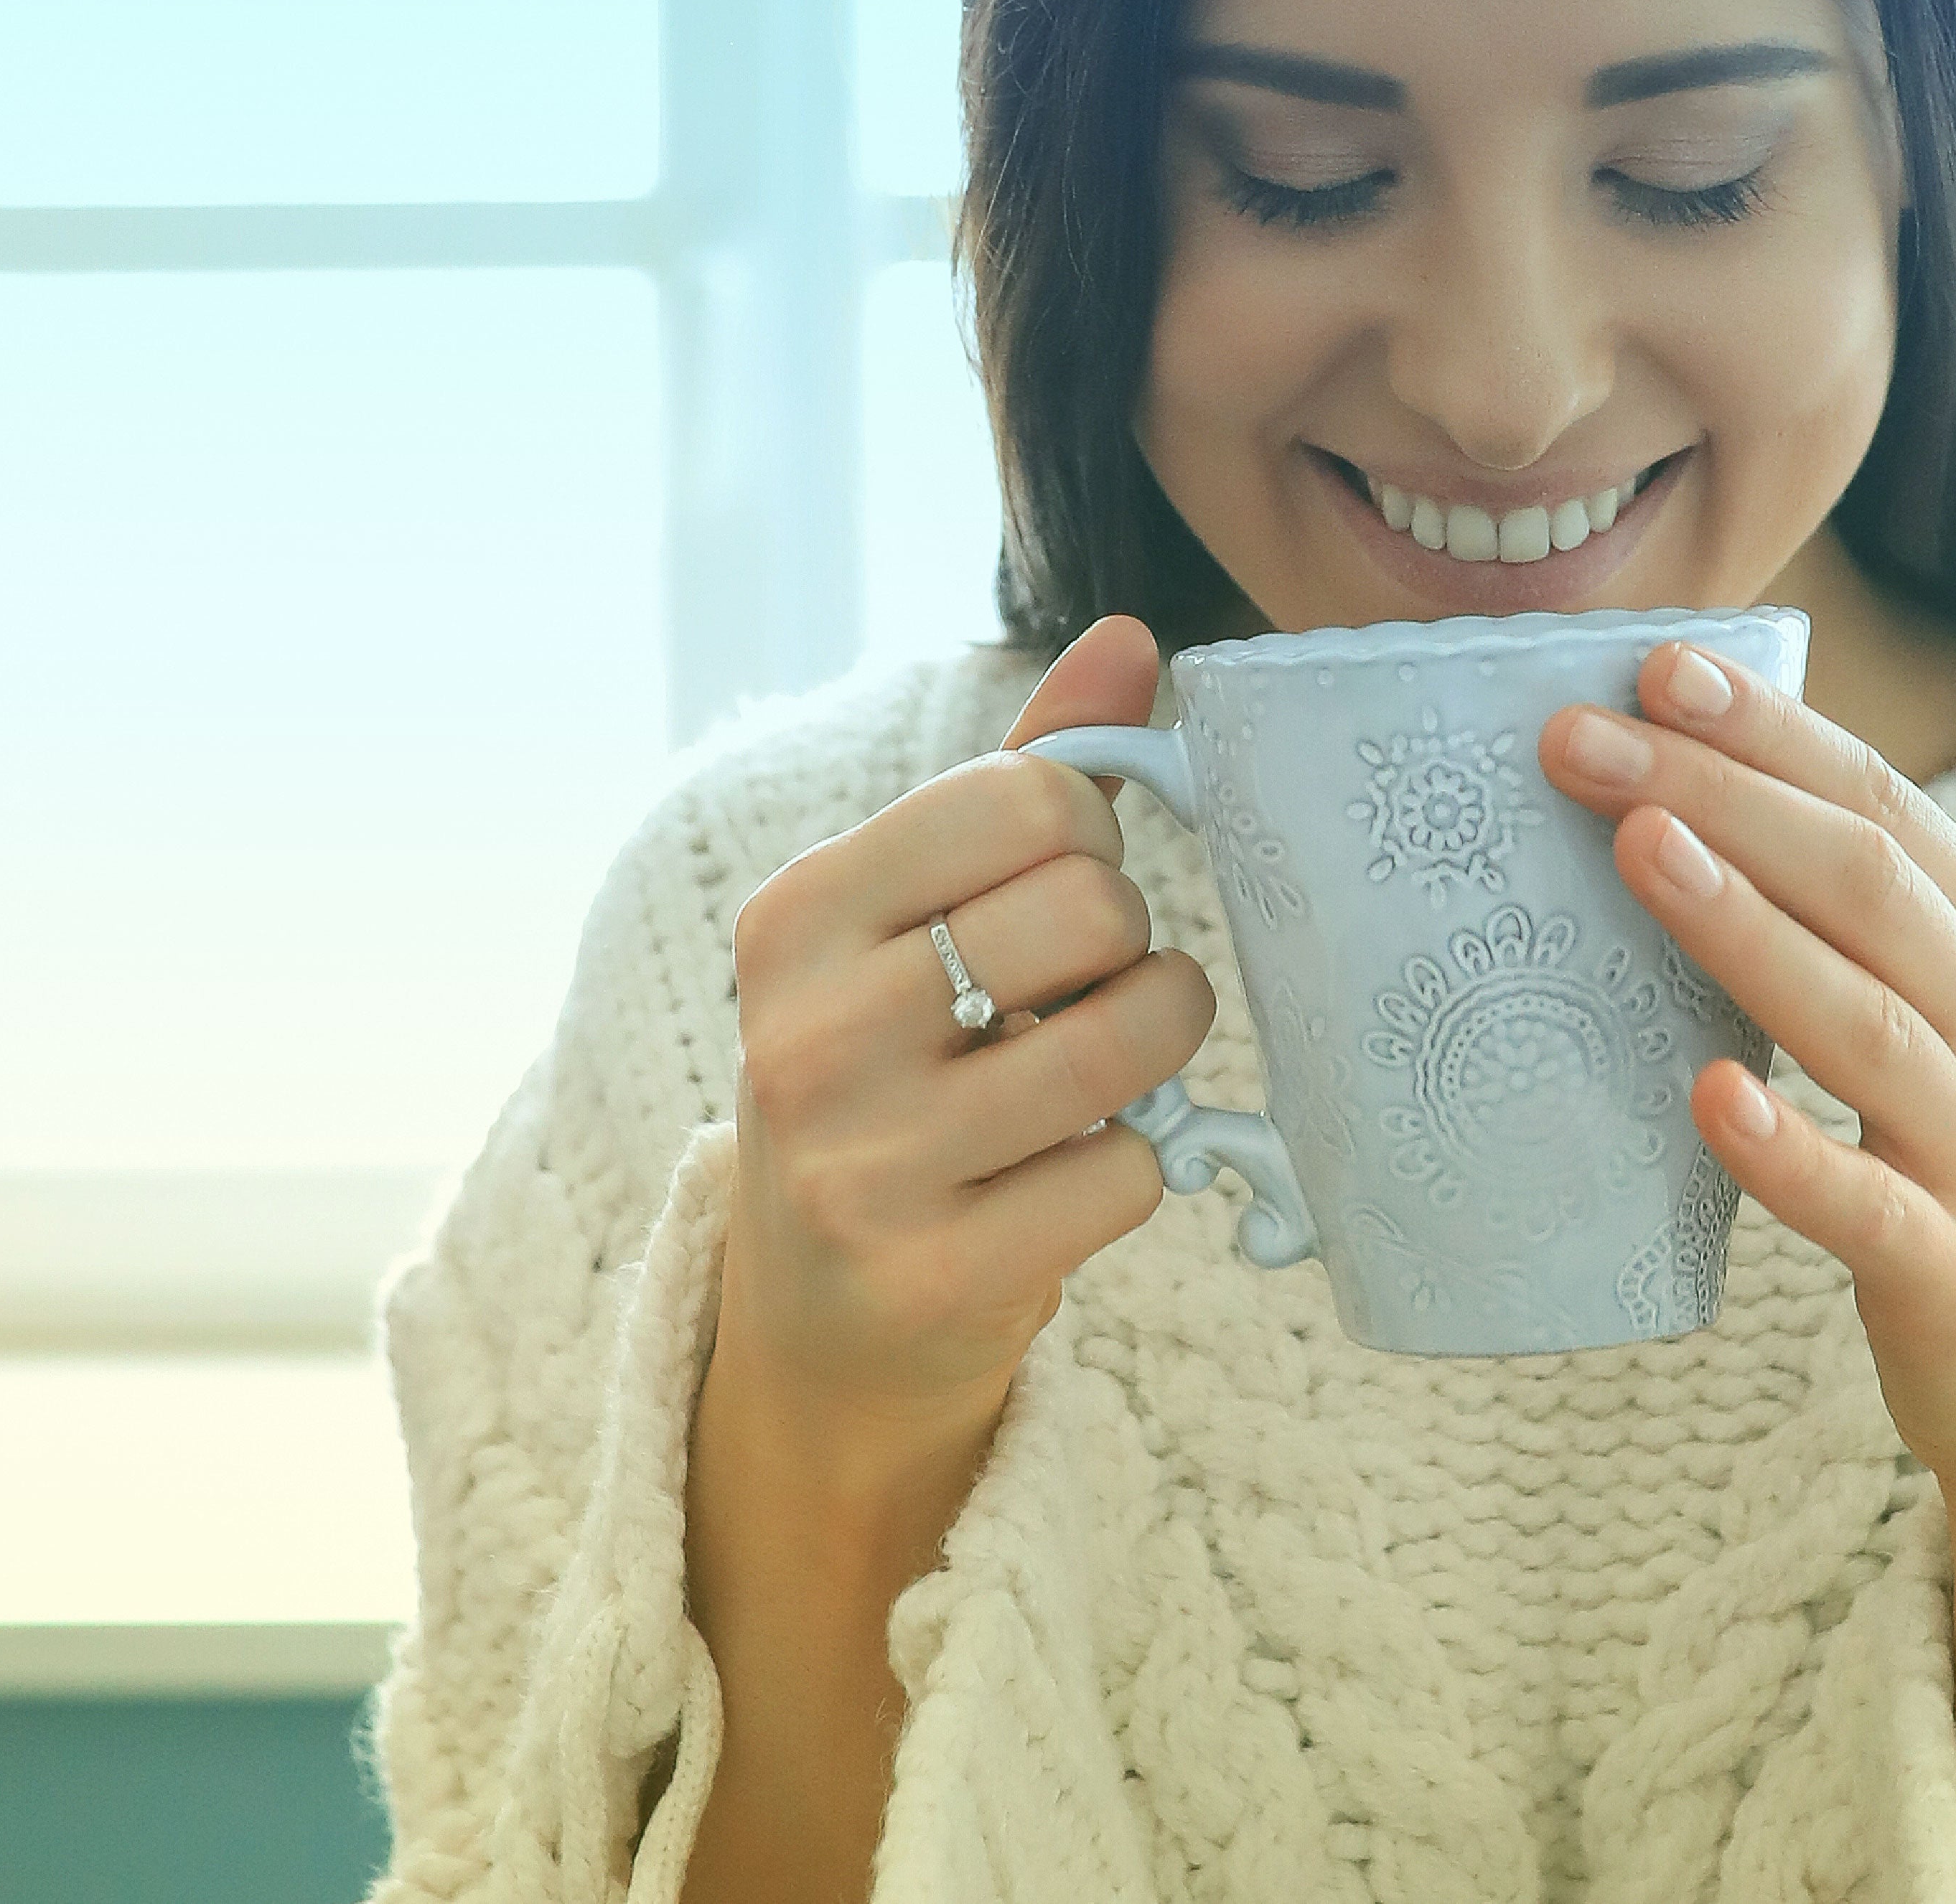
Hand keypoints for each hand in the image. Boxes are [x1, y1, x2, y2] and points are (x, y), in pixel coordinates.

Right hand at [718, 616, 1211, 1443]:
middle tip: (1081, 990)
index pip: (1026, 795)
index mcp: (797, 917)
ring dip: (1158, 1045)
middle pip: (1093, 910)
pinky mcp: (940, 1275)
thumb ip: (1025, 773)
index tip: (1055, 890)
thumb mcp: (919, 920)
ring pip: (1130, 1041)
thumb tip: (1131, 636)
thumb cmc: (897, 1075)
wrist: (822, 1319)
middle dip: (1127, 945)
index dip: (1088, 837)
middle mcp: (810, 1035)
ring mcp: (867, 1166)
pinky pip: (1133, 1171)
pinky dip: (1137, 1166)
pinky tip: (1065, 1176)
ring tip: (1106, 1064)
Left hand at [1537, 645, 1955, 1498]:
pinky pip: (1866, 1208)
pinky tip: (1707, 1098)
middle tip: (1579, 739)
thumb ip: (1860, 922)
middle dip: (1717, 795)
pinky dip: (1788, 1152)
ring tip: (1635, 849)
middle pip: (1863, 885)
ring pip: (1864, 1023)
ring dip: (1744, 929)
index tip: (1654, 668)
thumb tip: (1691, 801)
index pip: (1881, 804)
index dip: (1769, 732)